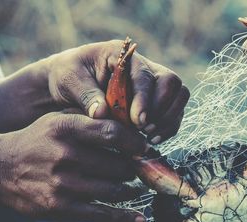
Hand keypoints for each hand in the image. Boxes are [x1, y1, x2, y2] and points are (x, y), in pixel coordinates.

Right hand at [0, 111, 147, 221]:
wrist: (1, 168)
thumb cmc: (38, 140)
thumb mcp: (59, 120)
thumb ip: (90, 119)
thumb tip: (129, 125)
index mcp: (66, 129)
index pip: (112, 133)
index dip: (135, 142)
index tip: (144, 148)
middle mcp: (65, 155)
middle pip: (118, 165)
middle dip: (134, 169)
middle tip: (139, 169)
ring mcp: (63, 184)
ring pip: (114, 190)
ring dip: (131, 190)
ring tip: (136, 186)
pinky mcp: (60, 207)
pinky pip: (101, 215)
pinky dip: (124, 218)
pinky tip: (139, 219)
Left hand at [47, 40, 189, 142]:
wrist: (68, 85)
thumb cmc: (68, 77)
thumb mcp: (69, 80)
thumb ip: (86, 94)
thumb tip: (102, 113)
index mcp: (124, 57)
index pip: (145, 75)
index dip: (145, 99)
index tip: (138, 121)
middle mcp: (145, 68)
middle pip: (172, 83)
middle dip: (162, 109)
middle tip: (143, 129)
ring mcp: (153, 85)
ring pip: (179, 98)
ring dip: (168, 120)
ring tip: (148, 137)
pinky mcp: (156, 102)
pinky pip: (174, 113)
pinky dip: (167, 128)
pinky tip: (150, 139)